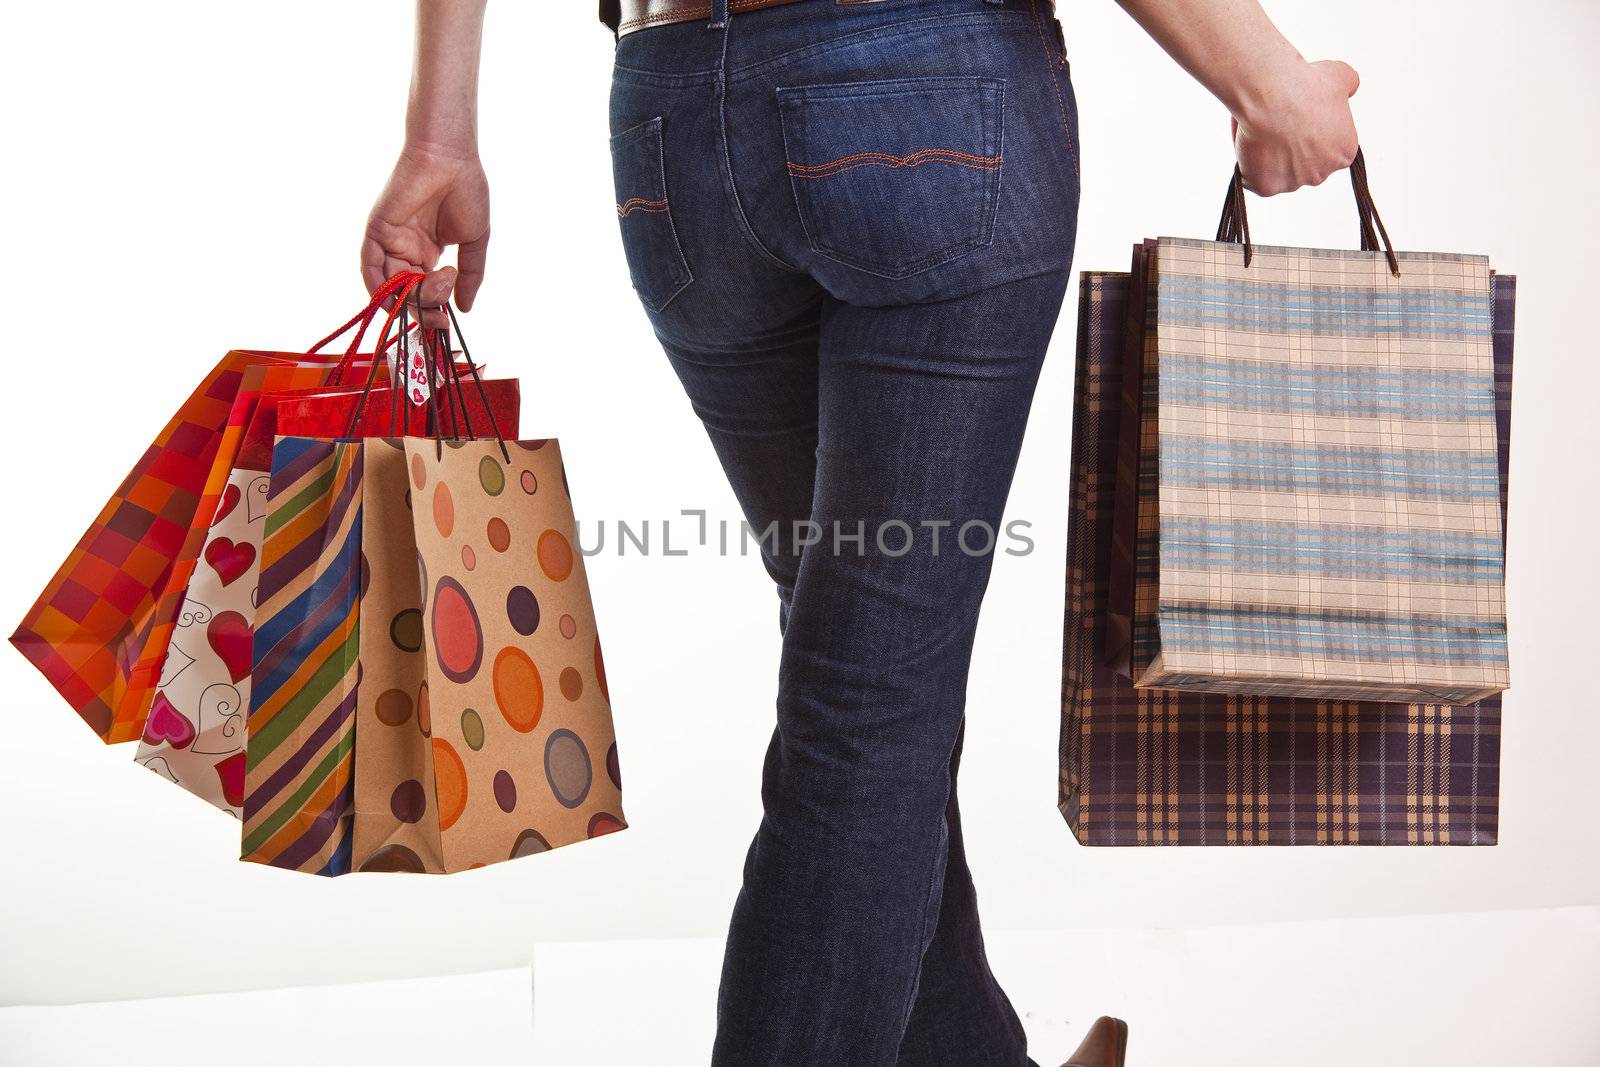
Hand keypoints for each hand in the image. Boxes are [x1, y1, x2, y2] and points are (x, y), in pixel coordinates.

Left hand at [362, 141, 489, 321]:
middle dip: (424, 310)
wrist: (452, 159)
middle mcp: (406, 250)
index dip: (433, 311)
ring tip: (437, 291)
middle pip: (406, 296)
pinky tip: (401, 297)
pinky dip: (380, 289)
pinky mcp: (377, 231)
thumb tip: (465, 308)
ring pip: (390, 288)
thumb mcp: (474, 243)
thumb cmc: (467, 192)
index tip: (449, 319)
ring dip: (411, 301)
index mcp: (426, 253)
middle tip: (443, 310)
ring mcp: (390, 241)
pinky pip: (370, 268)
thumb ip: (470, 276)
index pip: (423, 293)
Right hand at [1232, 59, 1360, 195]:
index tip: (1297, 116)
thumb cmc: (1305, 84)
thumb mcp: (1340, 75)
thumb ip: (1349, 86)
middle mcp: (1322, 174)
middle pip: (1303, 165)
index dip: (1309, 131)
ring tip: (1261, 128)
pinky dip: (1248, 164)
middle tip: (1278, 122)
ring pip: (1278, 172)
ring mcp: (1293, 183)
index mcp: (1344, 152)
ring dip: (1269, 157)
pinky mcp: (1266, 188)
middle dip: (1291, 148)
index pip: (1326, 148)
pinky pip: (1254, 179)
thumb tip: (1349, 89)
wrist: (1272, 96)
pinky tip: (1248, 141)